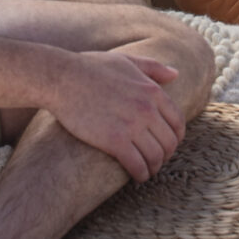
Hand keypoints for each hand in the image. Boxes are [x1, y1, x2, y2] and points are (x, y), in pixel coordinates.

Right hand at [49, 51, 185, 181]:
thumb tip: (175, 73)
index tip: (167, 144)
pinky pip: (137, 165)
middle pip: (169, 142)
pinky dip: (141, 174)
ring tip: (147, 171)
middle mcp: (147, 109)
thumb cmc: (90, 68)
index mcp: (152, 91)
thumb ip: (153, 68)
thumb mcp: (126, 62)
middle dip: (166, 155)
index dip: (175, 137)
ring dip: (154, 167)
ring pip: (155, 156)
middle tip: (157, 160)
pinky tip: (137, 177)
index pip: (177, 121)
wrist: (62, 79)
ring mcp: (132, 126)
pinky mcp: (115, 141)